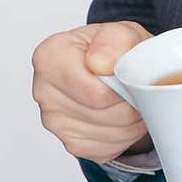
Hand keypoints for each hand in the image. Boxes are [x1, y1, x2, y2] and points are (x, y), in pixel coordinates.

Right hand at [31, 20, 154, 163]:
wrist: (112, 66)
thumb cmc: (114, 50)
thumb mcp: (123, 32)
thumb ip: (115, 40)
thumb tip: (99, 62)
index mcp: (51, 56)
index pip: (97, 93)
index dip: (124, 88)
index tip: (130, 77)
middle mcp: (44, 90)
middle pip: (104, 114)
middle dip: (130, 104)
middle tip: (138, 90)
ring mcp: (54, 121)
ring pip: (109, 134)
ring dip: (130, 121)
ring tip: (133, 100)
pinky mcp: (69, 143)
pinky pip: (107, 148)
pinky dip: (123, 136)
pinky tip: (122, 115)